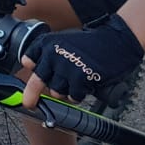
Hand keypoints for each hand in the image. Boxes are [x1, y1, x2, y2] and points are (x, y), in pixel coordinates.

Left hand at [21, 15, 143, 107]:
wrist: (115, 41)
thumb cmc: (91, 43)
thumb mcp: (64, 41)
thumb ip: (50, 54)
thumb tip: (36, 71)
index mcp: (47, 43)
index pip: (28, 60)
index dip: (31, 69)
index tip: (32, 76)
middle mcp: (52, 55)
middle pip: (36, 82)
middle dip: (31, 96)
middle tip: (29, 104)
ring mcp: (64, 68)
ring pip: (56, 92)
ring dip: (65, 92)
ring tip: (76, 82)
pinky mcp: (78, 79)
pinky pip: (73, 96)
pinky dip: (79, 95)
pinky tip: (85, 85)